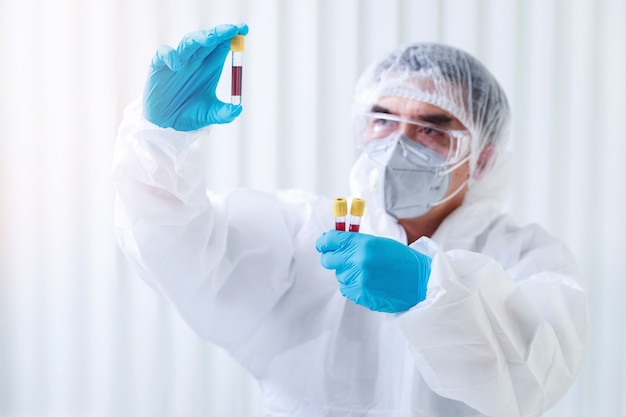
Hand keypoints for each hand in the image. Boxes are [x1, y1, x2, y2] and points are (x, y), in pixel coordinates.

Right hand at [143, 23, 247, 130]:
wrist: (166, 125)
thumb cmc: (189, 114)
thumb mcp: (209, 115)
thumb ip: (224, 113)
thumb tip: (238, 108)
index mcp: (210, 67)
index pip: (223, 45)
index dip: (232, 36)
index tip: (243, 29)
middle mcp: (195, 60)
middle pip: (208, 39)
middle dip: (220, 32)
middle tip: (232, 29)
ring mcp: (178, 61)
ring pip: (188, 42)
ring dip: (199, 38)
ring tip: (210, 39)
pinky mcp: (159, 65)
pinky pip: (163, 53)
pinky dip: (170, 55)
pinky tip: (176, 66)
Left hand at [316, 230, 430, 312]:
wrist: (420, 282)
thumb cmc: (402, 261)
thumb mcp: (379, 243)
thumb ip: (356, 242)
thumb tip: (334, 242)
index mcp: (363, 243)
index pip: (332, 240)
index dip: (324, 242)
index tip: (323, 244)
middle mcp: (358, 260)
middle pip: (328, 259)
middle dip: (333, 258)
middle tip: (342, 259)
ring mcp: (358, 278)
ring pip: (339, 275)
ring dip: (348, 273)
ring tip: (368, 273)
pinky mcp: (360, 294)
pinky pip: (346, 288)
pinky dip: (353, 286)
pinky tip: (369, 283)